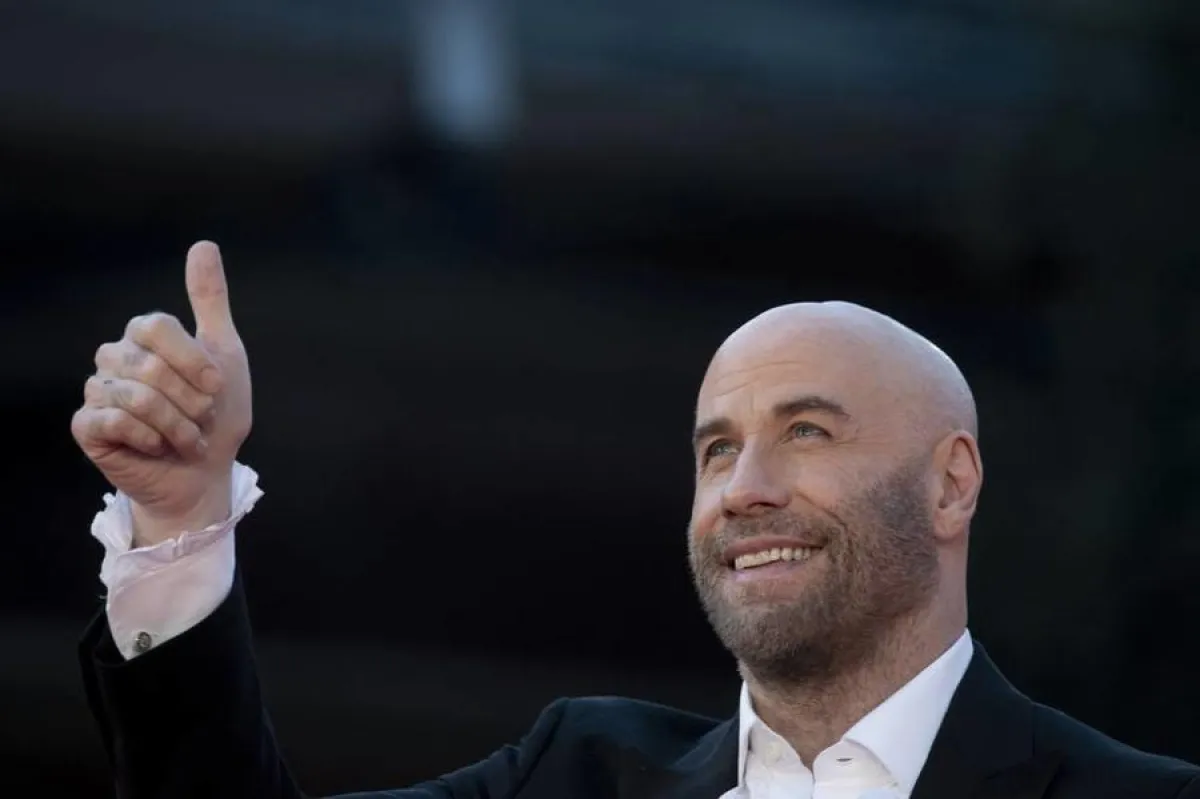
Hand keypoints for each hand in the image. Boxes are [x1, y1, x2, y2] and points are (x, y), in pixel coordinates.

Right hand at [71, 241, 252, 546]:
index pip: (157, 327)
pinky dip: (148, 438)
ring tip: (186, 437)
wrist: (205, 473)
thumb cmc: (217, 414)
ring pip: (136, 397)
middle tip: (201, 419)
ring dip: (176, 425)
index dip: (193, 361)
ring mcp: (97, 390)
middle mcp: (115, 357)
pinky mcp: (87, 426)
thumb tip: (203, 244)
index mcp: (145, 336)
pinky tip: (157, 447)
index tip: (216, 387)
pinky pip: (113, 421)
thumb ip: (210, 300)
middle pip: (150, 365)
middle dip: (190, 401)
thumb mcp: (225, 353)